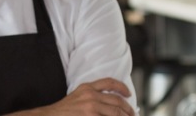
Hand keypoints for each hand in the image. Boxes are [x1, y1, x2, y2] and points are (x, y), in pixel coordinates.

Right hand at [13, 78, 133, 115]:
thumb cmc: (64, 111)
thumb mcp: (77, 97)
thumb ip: (93, 96)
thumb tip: (112, 104)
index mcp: (86, 88)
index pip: (109, 82)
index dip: (122, 88)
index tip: (128, 94)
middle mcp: (90, 95)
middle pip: (117, 101)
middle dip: (128, 110)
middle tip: (132, 115)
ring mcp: (91, 107)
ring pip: (117, 112)